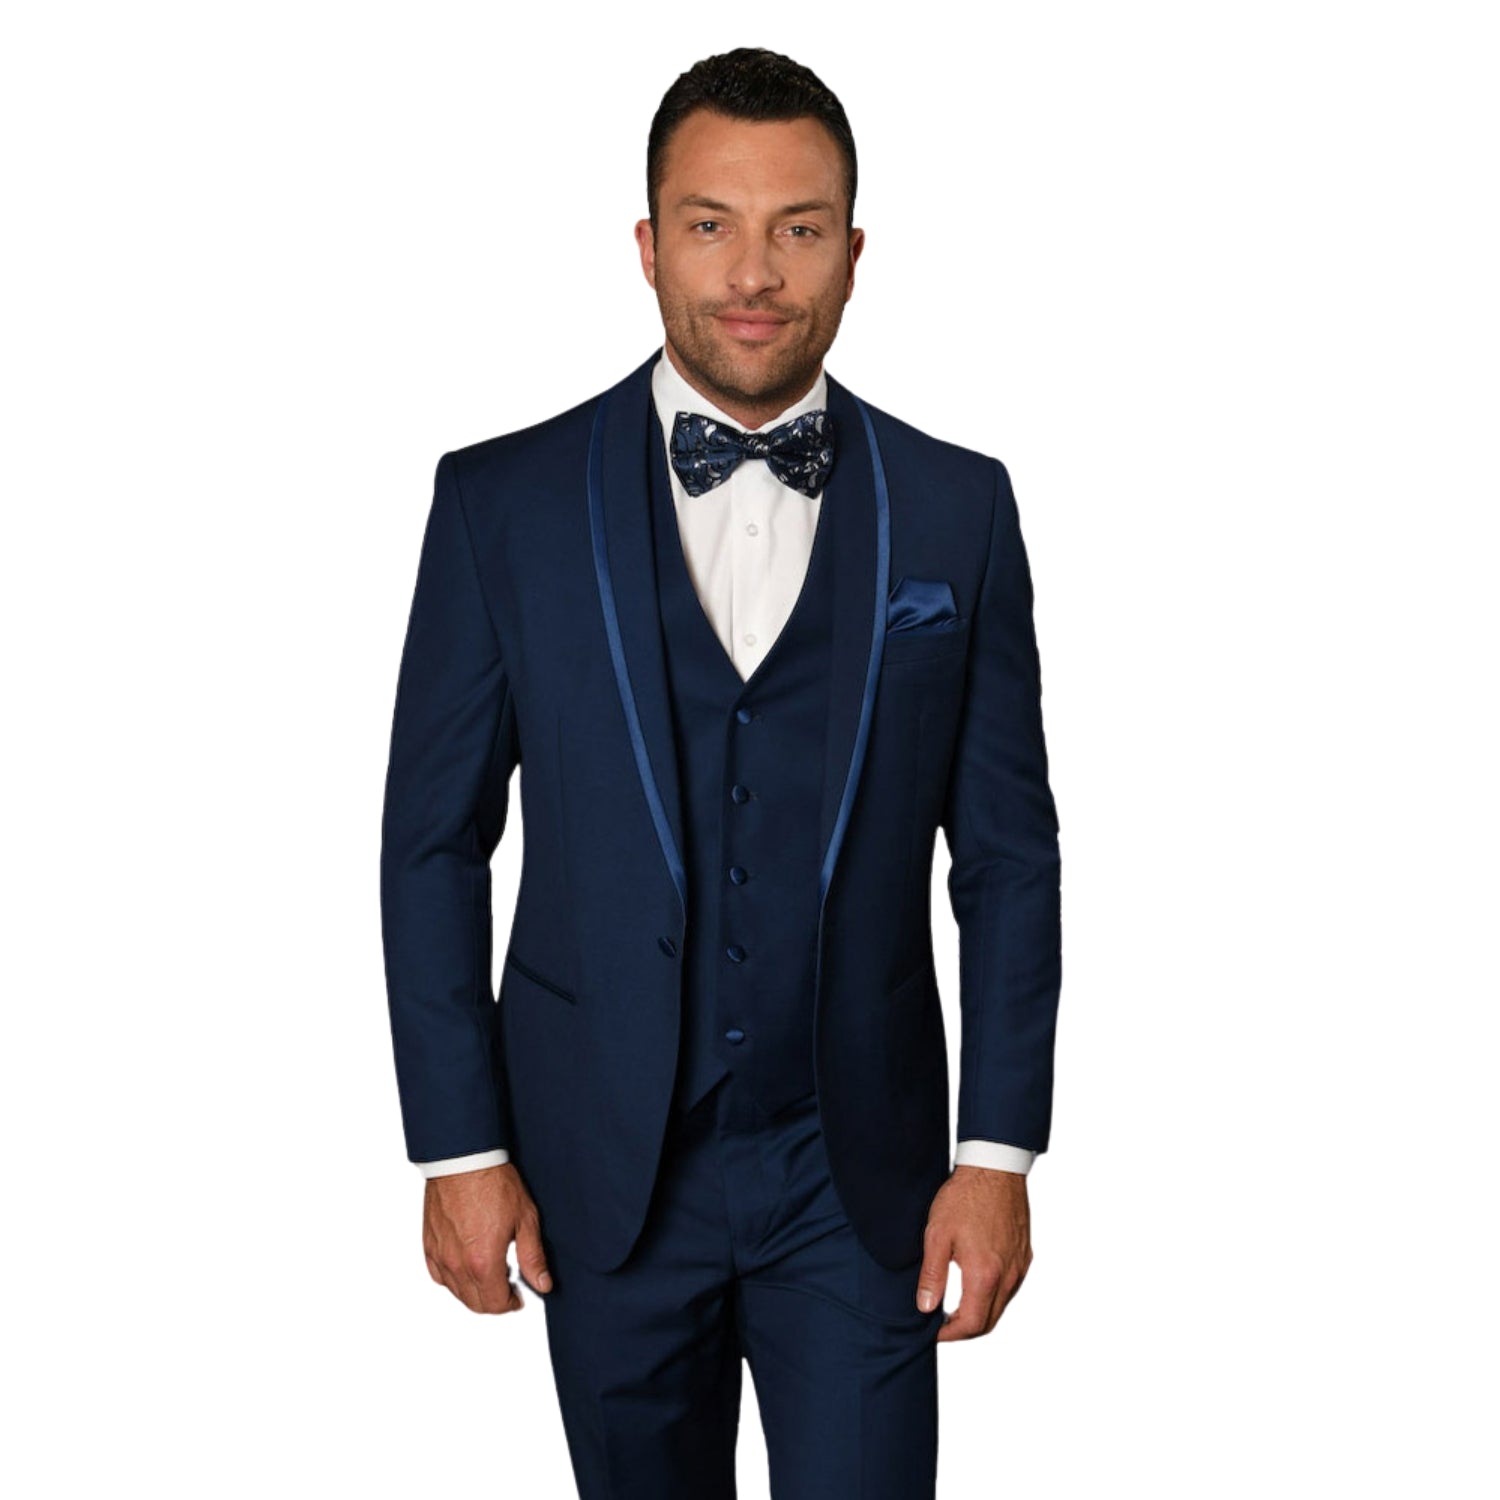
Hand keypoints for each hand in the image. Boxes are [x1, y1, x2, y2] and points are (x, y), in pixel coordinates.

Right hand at [422, 1162, 551, 1313]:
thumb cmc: (494, 1183)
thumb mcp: (525, 1219)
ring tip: (490, 1274)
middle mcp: (458, 1265)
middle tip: (507, 1288)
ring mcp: (440, 1255)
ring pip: (456, 1292)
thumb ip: (532, 1257)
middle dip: (494, 1301)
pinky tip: (465, 1266)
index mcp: (483, 1262)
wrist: (464, 1159)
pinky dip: (452, 1278)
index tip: (518, 1297)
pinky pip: (438, 1275)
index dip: (510, 1304)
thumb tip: (542, 1284)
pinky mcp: (429, 1244)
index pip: (495, 1304)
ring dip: (474, 1291)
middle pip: (475, 1303)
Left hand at [916, 1164, 1031, 1341]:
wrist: (994, 1168)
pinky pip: (1011, 1287)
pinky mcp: (1024, 1255)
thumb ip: (932, 1276)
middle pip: (990, 1321)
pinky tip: (976, 1284)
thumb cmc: (964, 1198)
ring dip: (980, 1313)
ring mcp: (1019, 1266)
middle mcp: (1008, 1275)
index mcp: (985, 1274)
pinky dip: (993, 1296)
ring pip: (1002, 1306)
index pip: (972, 1324)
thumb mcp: (937, 1235)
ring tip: (955, 1306)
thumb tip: (925, 1307)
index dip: (951, 1335)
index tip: (934, 1332)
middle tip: (942, 1325)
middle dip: (965, 1329)